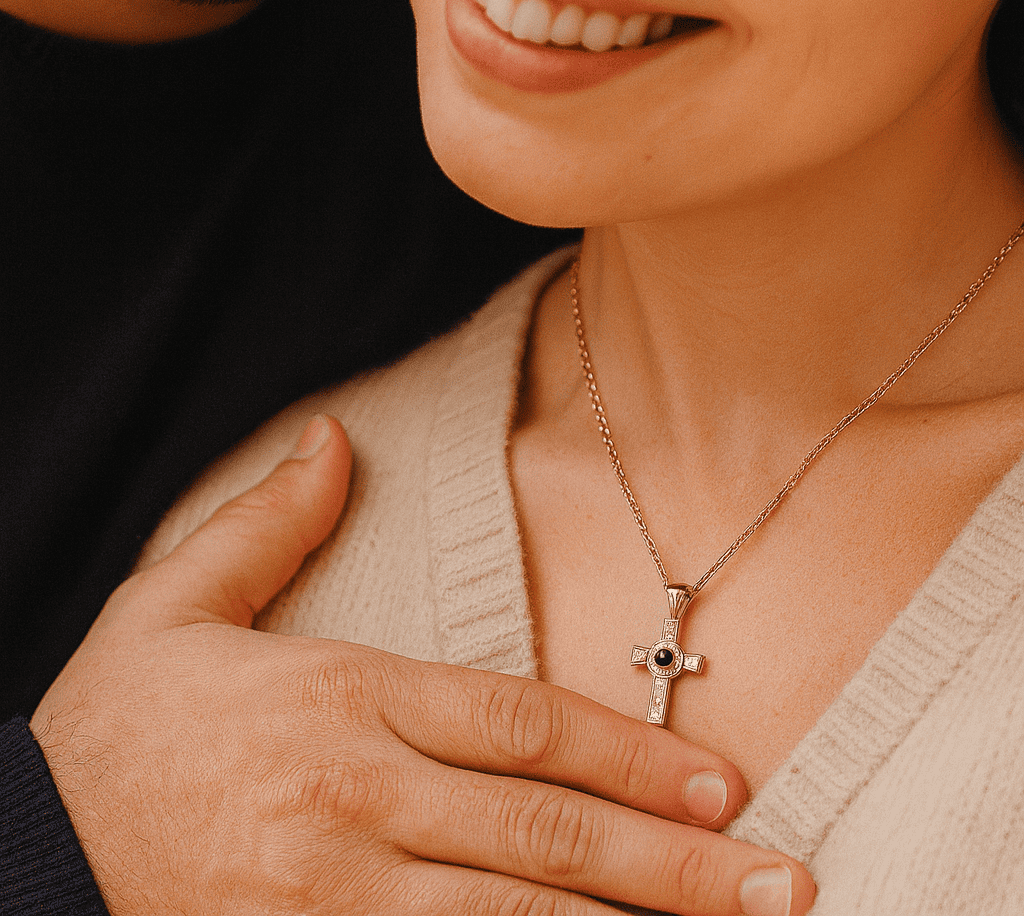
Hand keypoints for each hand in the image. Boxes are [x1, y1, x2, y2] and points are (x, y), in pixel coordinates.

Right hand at [32, 416, 813, 915]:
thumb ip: (266, 523)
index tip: (715, 774)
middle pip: (541, 831)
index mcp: (339, 700)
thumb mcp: (173, 606)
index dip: (625, 750)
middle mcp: (355, 799)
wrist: (21, 855)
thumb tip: (331, 437)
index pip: (514, 722)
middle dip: (672, 860)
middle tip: (780, 875)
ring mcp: (335, 897)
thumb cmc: (116, 731)